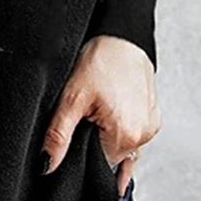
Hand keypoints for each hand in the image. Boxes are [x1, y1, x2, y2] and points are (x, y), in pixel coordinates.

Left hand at [39, 34, 160, 196]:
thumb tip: (47, 164)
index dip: (81, 152)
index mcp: (126, 135)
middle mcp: (144, 136)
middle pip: (110, 157)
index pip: (97, 166)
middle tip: (87, 114)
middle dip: (94, 143)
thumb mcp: (72, 96)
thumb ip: (59, 134)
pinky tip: (111, 108)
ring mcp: (151, 127)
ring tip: (100, 106)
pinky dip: (120, 127)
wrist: (121, 34)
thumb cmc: (100, 59)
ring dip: (108, 135)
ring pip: (122, 146)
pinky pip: (133, 133)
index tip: (77, 131)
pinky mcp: (153, 117)